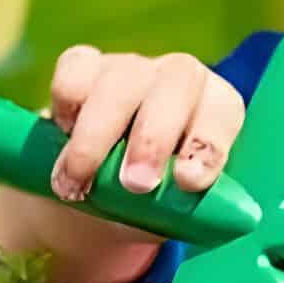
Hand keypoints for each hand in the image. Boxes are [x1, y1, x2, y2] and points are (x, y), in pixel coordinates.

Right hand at [44, 44, 246, 204]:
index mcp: (213, 108)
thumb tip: (201, 216)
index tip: (188, 182)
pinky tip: (59, 147)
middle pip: (177, 80)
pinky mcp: (84, 65)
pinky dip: (66, 110)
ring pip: (120, 80)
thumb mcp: (171, 211)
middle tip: (134, 185)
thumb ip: (183, 209)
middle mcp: (177, 77)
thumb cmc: (150, 203)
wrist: (97, 195)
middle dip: (154, 136)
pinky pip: (73, 73)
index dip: (208, 142)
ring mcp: (130, 66)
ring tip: (76, 187)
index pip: (223, 109)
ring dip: (96, 136)